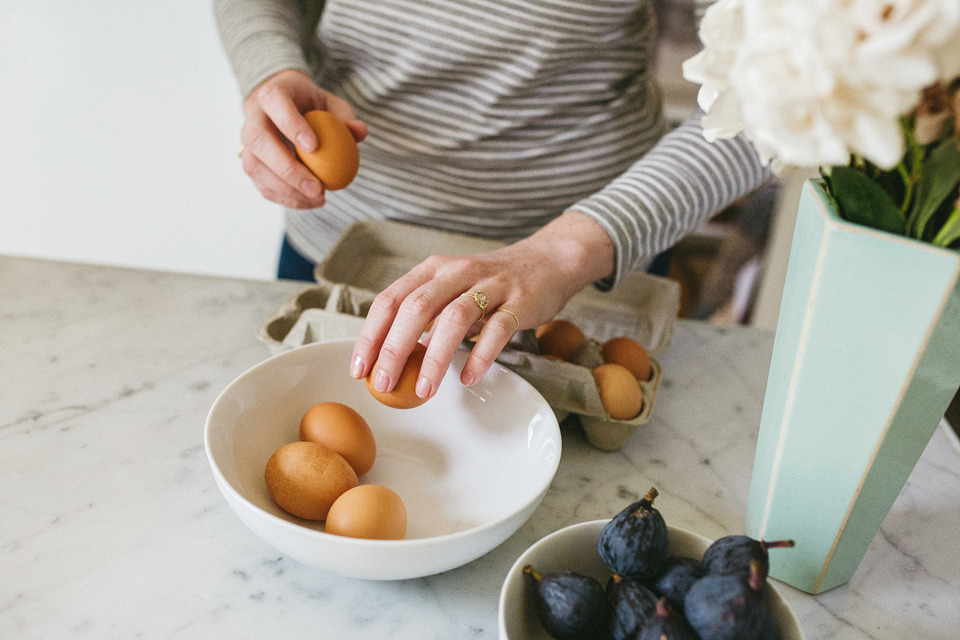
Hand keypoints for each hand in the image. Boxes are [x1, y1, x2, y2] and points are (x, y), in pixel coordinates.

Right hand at [239, 69, 367, 207]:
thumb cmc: (313, 106)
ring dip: (285, 188)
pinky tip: (310, 202)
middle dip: (287, 168)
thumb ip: (346, 117)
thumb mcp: (333, 105)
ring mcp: (247, 140)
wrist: (288, 108)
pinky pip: (261, 184)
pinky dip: (285, 197)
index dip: (290, 124)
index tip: (314, 147)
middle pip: (258, 140)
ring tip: (317, 198)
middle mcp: (253, 114)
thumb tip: (359, 132)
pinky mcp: (251, 162)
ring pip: (253, 166)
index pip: (274, 101)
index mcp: (273, 92)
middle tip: (317, 187)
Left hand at [350, 212, 615, 399]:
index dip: (371, 335)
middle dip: (395, 349)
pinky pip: (497, 330)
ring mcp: (490, 285)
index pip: (391, 299)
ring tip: (424, 390)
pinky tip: (468, 377)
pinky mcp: (520, 301)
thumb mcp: (451, 289)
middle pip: (417, 307)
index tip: (360, 369)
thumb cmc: (491, 284)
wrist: (548, 262)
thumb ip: (424, 316)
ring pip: (455, 318)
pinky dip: (480, 355)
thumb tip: (389, 358)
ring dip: (435, 357)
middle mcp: (457, 272)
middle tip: (383, 384)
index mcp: (432, 269)